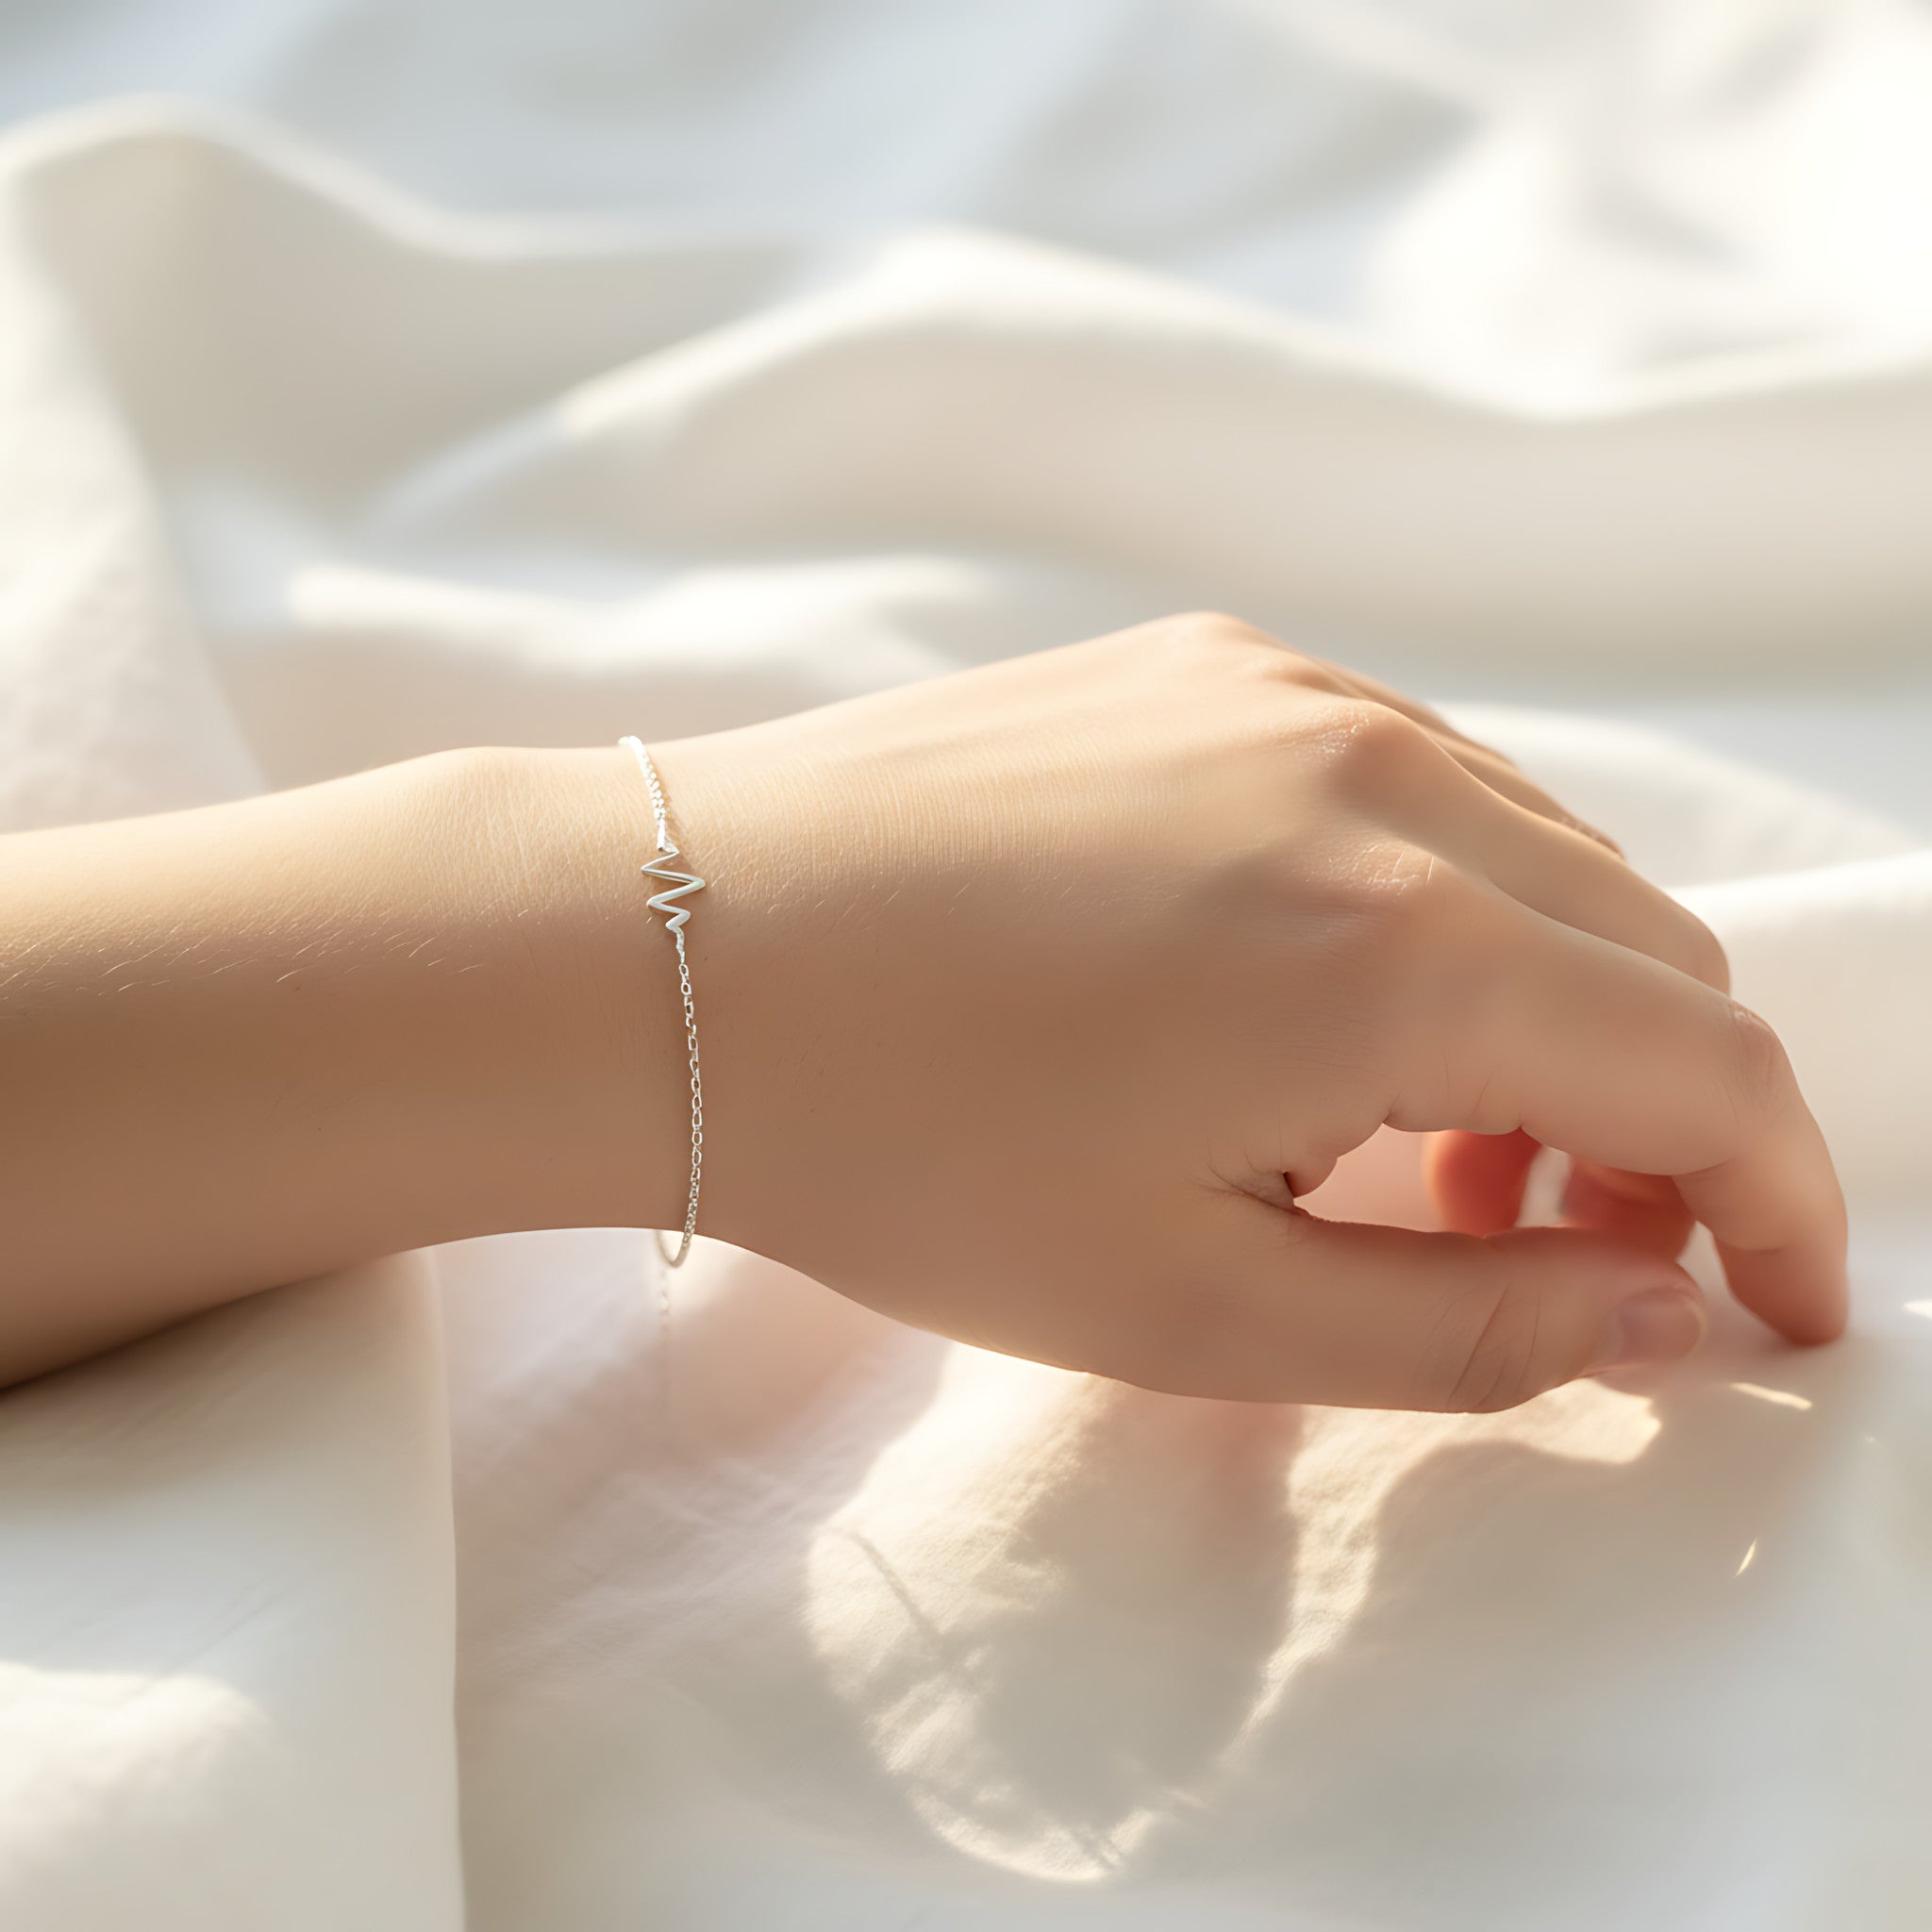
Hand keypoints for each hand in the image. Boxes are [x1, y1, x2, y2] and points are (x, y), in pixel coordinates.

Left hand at [655, 613, 1846, 1410]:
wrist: (664, 950)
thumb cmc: (899, 1152)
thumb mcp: (1194, 1309)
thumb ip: (1473, 1331)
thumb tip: (1669, 1321)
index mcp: (1401, 948)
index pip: (1712, 1075)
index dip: (1785, 1211)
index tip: (1778, 1317)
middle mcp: (1381, 774)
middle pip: (1654, 954)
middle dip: (1663, 1130)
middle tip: (1556, 1258)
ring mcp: (1292, 690)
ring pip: (1544, 863)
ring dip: (1553, 1019)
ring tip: (1411, 1155)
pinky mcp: (1209, 661)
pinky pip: (1418, 786)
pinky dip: (1445, 912)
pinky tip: (1318, 1012)